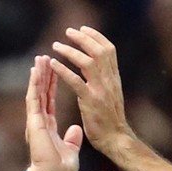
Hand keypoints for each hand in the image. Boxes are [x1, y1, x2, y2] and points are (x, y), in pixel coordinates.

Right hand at [25, 54, 82, 170]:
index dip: (51, 85)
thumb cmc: (59, 170)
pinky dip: (35, 85)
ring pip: (36, 92)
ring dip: (38, 75)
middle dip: (44, 75)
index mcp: (48, 126)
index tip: (54, 71)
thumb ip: (72, 139)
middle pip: (42, 92)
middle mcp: (40, 120)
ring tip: (39, 59)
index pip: (50, 100)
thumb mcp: (70, 151)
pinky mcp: (34, 122)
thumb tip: (76, 130)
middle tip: (44, 58)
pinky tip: (36, 72)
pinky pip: (34, 99)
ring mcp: (35, 120)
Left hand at [51, 26, 132, 155]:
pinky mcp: (91, 102)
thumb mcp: (112, 95)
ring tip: (56, 46)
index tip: (83, 30)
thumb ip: (105, 80)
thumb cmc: (112, 121)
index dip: (96, 36)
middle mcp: (109, 81)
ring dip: (70, 51)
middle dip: (83, 38)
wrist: (117, 140)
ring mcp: (101, 91)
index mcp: (114, 78)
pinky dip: (63, 71)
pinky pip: (76, 81)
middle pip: (99, 50)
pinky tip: (53, 64)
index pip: (109, 49)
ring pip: (87, 62)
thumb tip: (97, 67)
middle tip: (68, 32)